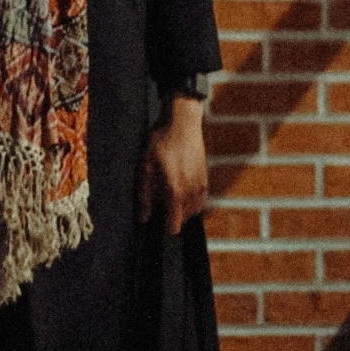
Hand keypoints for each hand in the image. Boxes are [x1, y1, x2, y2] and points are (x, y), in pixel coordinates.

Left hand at [136, 95, 207, 233]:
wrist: (183, 123)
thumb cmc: (161, 142)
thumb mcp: (146, 166)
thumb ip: (145, 194)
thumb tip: (143, 217)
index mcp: (176, 190)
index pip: (175, 222)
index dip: (167, 227)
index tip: (159, 225)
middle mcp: (191, 190)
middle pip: (185, 218)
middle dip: (173, 218)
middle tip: (160, 207)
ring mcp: (201, 184)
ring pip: (194, 210)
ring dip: (183, 211)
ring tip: (170, 200)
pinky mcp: (205, 177)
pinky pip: (201, 199)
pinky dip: (193, 202)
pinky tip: (182, 193)